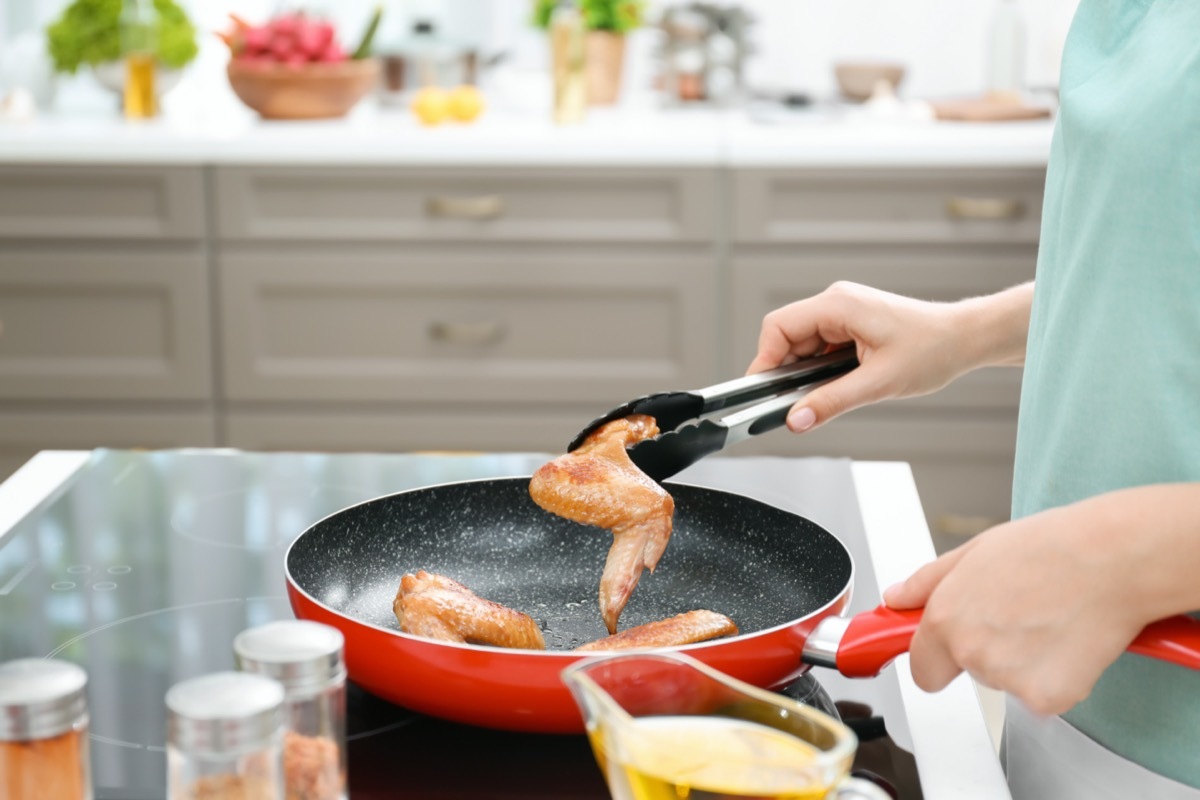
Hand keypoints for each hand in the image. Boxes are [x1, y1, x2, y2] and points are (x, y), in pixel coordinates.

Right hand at [746, 282, 975, 431]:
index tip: (764, 391)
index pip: (778, 327)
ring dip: (805, 371)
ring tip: (824, 393)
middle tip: (794, 402)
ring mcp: (843, 312)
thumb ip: (832, 402)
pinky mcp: (850, 324)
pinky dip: (819, 368)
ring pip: (801, 344)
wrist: (964, 339)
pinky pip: (819, 346)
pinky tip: (838, 383)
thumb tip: (796, 420)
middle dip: (786, 371)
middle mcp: (836, 302)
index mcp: (839, 305)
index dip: (765, 360)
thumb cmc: (933, 349)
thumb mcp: (879, 383)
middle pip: (786, 336)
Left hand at [883, 499, 1149, 715]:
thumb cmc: (1050, 547)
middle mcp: (970, 652)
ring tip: (1049, 617)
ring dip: (1025, 661)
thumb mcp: (974, 552)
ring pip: (1008, 682)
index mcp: (945, 619)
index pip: (922, 670)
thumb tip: (897, 599)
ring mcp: (1008, 678)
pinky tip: (1069, 639)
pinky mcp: (1047, 697)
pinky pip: (1045, 697)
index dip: (938, 659)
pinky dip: (1059, 677)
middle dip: (990, 649)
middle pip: (970, 671)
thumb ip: (927, 583)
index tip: (948, 652)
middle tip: (1021, 612)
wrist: (1110, 558)